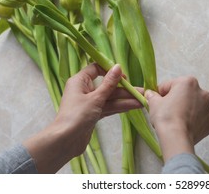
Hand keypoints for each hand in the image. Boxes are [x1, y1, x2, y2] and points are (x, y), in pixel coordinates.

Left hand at [24, 63, 141, 172]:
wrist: (65, 141)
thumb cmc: (77, 116)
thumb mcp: (95, 98)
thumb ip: (109, 83)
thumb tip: (118, 67)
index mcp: (80, 81)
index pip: (96, 69)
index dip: (111, 71)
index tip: (124, 76)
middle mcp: (84, 89)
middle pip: (107, 85)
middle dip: (125, 89)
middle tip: (141, 91)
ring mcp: (89, 103)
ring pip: (110, 98)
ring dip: (125, 100)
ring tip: (142, 101)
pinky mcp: (93, 114)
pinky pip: (108, 107)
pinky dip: (119, 107)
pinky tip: (133, 106)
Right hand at [145, 76, 208, 161]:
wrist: (176, 138)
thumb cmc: (165, 117)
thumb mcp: (153, 103)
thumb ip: (152, 95)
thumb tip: (150, 94)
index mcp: (188, 82)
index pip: (170, 85)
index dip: (161, 93)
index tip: (157, 101)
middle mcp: (202, 91)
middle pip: (185, 93)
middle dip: (177, 99)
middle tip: (168, 111)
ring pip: (197, 103)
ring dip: (190, 108)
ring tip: (180, 118)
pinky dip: (202, 117)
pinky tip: (195, 121)